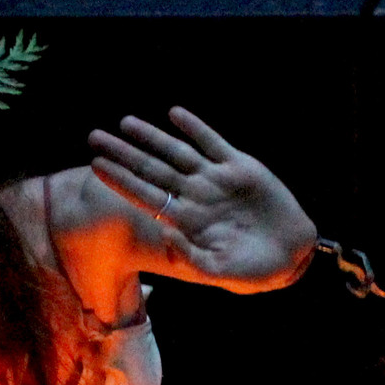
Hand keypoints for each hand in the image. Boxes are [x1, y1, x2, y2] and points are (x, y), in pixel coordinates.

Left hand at [88, 107, 315, 286]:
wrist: (290, 253)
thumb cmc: (251, 269)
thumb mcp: (219, 271)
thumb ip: (191, 256)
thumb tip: (167, 233)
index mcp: (185, 220)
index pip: (144, 195)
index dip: (120, 180)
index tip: (95, 166)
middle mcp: (195, 195)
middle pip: (151, 169)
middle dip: (123, 153)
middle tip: (94, 137)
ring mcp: (215, 179)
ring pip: (176, 152)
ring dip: (151, 137)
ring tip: (125, 122)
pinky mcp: (239, 166)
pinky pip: (212, 142)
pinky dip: (194, 127)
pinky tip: (174, 114)